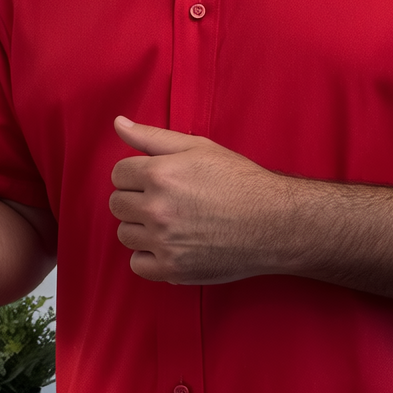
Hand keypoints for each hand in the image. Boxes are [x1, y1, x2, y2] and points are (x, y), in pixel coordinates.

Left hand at [110, 117, 294, 283]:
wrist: (274, 223)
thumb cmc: (239, 181)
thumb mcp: (198, 148)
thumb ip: (151, 136)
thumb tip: (118, 124)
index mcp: (160, 174)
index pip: (118, 174)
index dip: (136, 175)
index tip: (155, 181)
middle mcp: (158, 208)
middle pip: (117, 204)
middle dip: (136, 199)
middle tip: (165, 201)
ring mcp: (164, 241)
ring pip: (125, 234)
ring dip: (141, 228)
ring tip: (170, 223)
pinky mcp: (174, 269)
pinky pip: (138, 264)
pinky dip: (149, 257)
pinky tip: (169, 245)